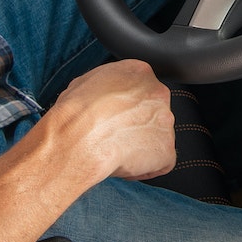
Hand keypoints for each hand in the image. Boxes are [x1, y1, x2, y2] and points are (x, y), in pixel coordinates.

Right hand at [44, 59, 174, 180]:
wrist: (77, 138)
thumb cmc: (75, 113)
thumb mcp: (85, 83)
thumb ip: (107, 87)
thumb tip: (104, 97)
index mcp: (139, 72)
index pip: (142, 90)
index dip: (128, 109)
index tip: (116, 118)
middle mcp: (158, 92)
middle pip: (153, 113)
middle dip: (137, 127)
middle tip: (115, 137)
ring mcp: (165, 121)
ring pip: (158, 138)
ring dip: (141, 147)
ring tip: (115, 152)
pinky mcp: (166, 149)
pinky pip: (161, 163)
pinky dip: (144, 169)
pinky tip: (123, 166)